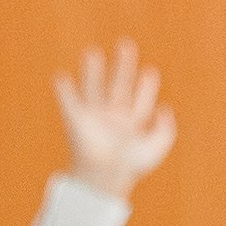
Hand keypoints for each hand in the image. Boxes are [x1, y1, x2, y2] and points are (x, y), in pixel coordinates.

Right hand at [52, 41, 177, 200]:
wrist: (104, 180)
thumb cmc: (130, 169)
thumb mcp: (156, 148)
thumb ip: (166, 130)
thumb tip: (163, 109)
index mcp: (132, 124)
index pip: (140, 100)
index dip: (146, 87)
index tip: (150, 73)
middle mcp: (113, 118)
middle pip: (119, 86)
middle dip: (123, 67)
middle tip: (126, 44)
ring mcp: (94, 118)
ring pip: (94, 89)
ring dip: (92, 72)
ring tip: (92, 53)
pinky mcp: (76, 122)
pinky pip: (68, 103)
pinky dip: (63, 91)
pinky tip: (60, 77)